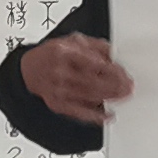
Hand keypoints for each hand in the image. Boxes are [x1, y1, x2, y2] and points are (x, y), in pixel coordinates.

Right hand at [19, 34, 134, 124]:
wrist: (28, 70)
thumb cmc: (52, 54)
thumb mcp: (73, 41)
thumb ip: (95, 46)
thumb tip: (116, 54)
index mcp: (64, 53)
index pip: (94, 63)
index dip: (113, 70)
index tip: (125, 73)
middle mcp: (60, 72)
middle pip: (94, 82)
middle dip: (115, 86)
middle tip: (129, 87)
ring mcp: (58, 90)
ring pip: (90, 97)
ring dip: (110, 98)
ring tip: (124, 97)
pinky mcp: (57, 104)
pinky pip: (79, 113)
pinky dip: (95, 116)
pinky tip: (107, 115)